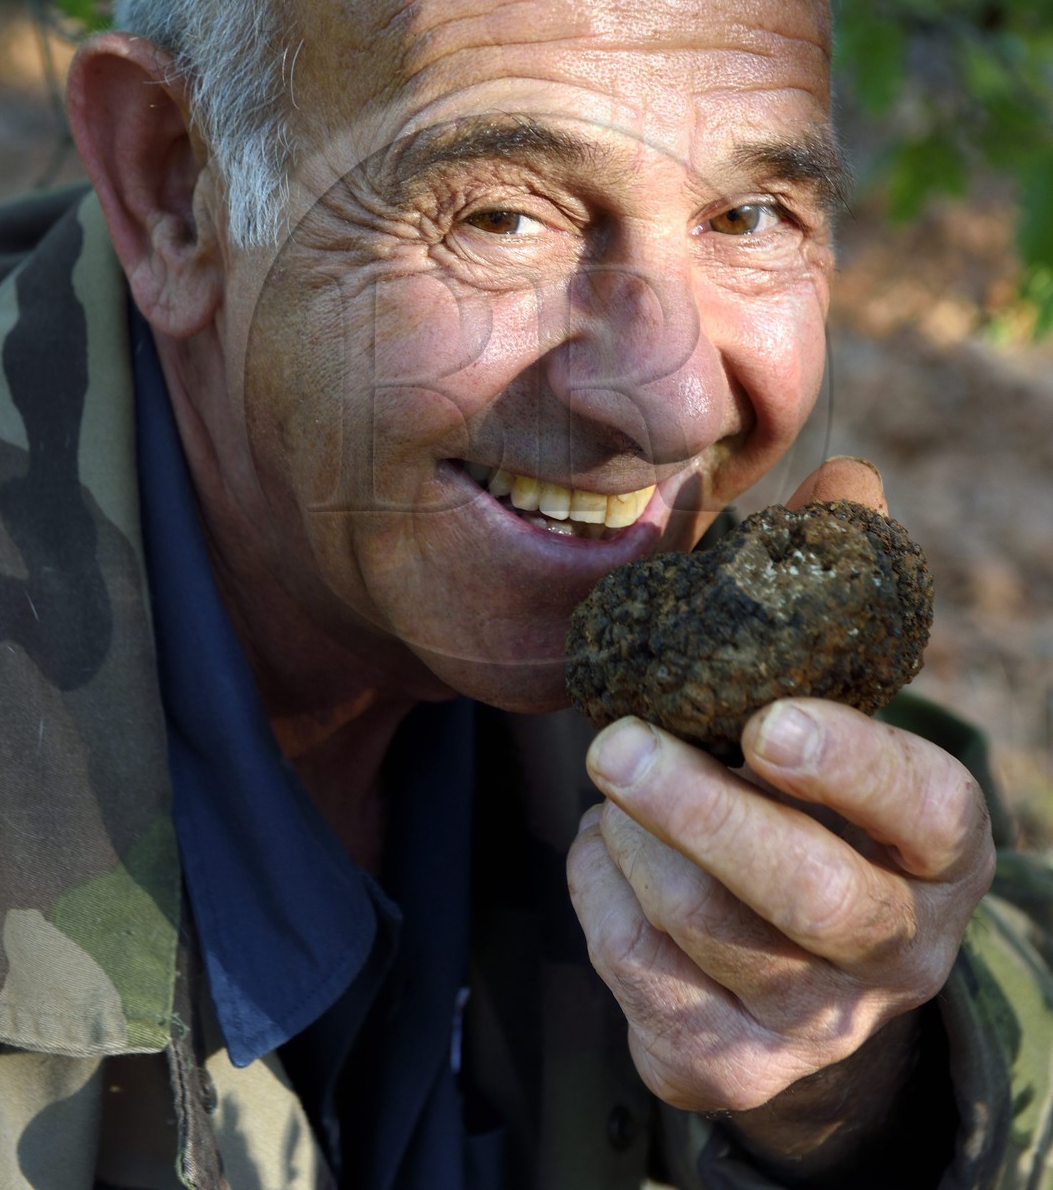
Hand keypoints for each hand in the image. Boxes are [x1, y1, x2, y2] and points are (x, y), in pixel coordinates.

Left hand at [565, 459, 995, 1175]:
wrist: (808, 954)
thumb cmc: (812, 790)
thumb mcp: (833, 696)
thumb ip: (833, 588)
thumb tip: (846, 472)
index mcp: (939, 840)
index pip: (923, 809)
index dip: (851, 767)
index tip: (766, 720)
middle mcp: (898, 942)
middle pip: (810, 898)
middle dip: (703, 815)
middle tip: (614, 745)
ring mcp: (821, 1019)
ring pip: (717, 946)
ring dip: (637, 851)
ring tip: (608, 784)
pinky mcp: (738, 1065)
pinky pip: (653, 999)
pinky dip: (603, 913)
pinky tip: (599, 852)